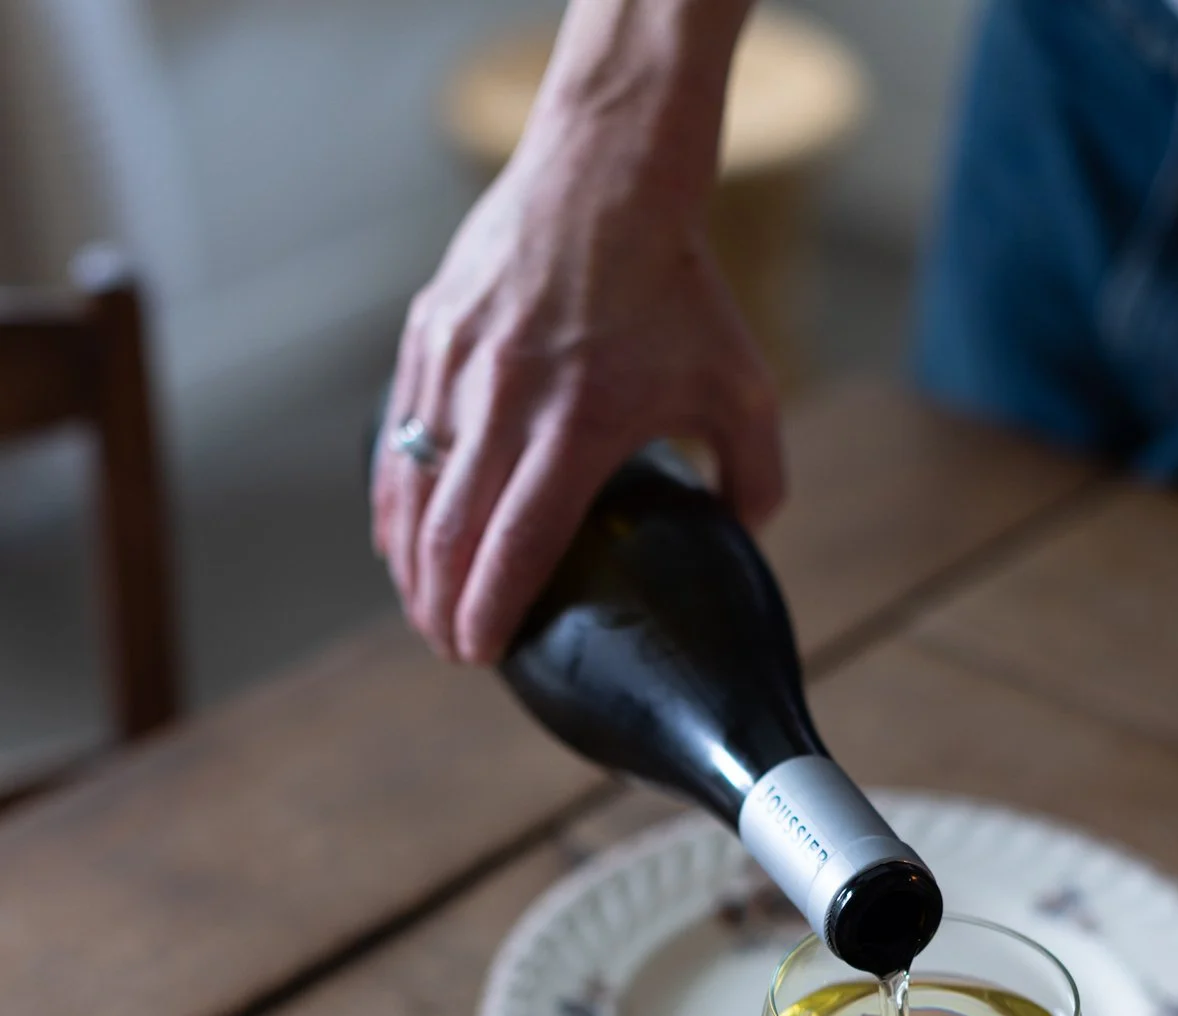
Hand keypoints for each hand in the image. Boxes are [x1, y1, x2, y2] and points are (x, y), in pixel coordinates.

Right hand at [372, 117, 783, 663]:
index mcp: (577, 424)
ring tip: (422, 605)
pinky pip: (397, 438)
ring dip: (409, 562)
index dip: (490, 610)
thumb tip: (745, 535)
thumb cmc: (678, 284)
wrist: (607, 172)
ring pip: (410, 489)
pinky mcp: (428, 338)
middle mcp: (504, 400)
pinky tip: (400, 537)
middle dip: (440, 606)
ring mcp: (455, 367)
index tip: (480, 654)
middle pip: (449, 533)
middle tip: (450, 648)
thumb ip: (755, 475)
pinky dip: (394, 498)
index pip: (516, 544)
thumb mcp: (741, 385)